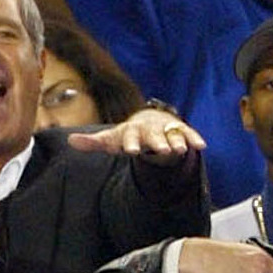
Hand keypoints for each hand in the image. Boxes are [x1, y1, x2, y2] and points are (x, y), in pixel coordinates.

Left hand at [68, 107, 206, 161]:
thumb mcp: (111, 139)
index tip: (131, 151)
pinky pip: (188, 135)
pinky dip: (194, 139)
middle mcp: (150, 129)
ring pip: (172, 136)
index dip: (131, 143)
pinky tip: (202, 146)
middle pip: (153, 137)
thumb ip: (93, 142)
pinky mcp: (180, 132)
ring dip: (177, 142)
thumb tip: (70, 141)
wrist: (150, 122)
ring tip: (181, 150)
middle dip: (157, 143)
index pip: (130, 137)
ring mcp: (166, 130)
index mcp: (132, 131)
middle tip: (162, 150)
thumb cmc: (128, 136)